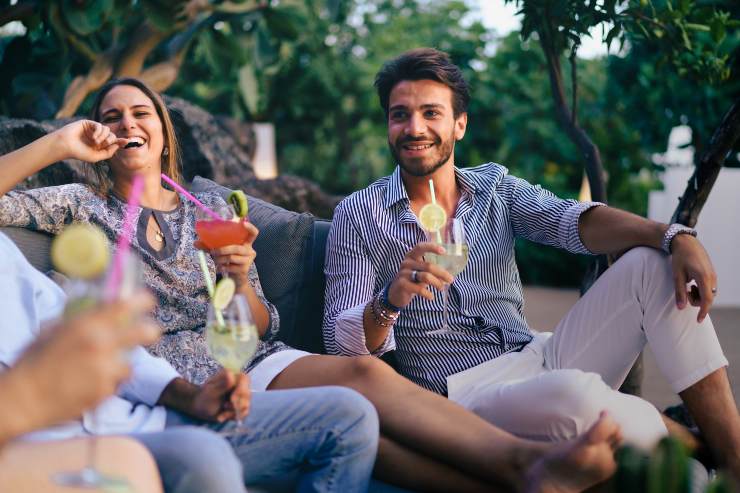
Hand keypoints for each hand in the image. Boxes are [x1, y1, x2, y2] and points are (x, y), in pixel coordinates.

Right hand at [9, 291, 158, 429]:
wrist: (23, 399)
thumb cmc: (33, 363)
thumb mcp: (53, 331)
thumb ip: (79, 319)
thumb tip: (99, 308)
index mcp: (86, 325)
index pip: (125, 305)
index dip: (141, 301)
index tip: (148, 302)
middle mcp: (101, 345)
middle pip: (145, 332)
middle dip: (150, 331)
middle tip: (149, 332)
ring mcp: (106, 369)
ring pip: (130, 363)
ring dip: (120, 365)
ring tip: (97, 369)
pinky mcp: (106, 391)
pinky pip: (116, 383)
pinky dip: (107, 383)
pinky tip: (87, 384)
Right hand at [55, 120, 126, 163]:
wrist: (65, 145)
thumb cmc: (78, 152)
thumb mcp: (96, 156)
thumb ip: (108, 153)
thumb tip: (117, 145)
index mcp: (100, 145)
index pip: (113, 142)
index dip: (121, 141)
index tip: (128, 141)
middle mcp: (98, 137)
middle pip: (112, 135)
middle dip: (110, 140)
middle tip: (103, 144)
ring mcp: (93, 130)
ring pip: (107, 129)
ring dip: (104, 136)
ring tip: (96, 142)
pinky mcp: (88, 123)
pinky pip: (100, 125)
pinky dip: (99, 131)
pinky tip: (94, 137)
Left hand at [190, 370, 250, 422]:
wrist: (199, 408)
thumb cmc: (203, 398)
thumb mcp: (211, 392)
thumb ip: (221, 385)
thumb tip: (231, 375)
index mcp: (230, 376)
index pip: (244, 380)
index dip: (241, 390)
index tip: (232, 399)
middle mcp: (237, 384)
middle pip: (247, 393)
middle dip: (237, 404)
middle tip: (225, 407)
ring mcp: (240, 395)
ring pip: (246, 405)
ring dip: (232, 412)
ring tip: (220, 414)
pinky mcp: (240, 405)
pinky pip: (243, 412)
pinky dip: (232, 417)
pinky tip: (222, 417)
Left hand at [196, 222, 258, 288]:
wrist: (235, 278)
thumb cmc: (228, 260)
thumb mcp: (220, 251)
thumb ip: (209, 246)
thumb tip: (195, 243)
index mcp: (246, 242)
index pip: (253, 233)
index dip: (250, 227)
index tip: (243, 223)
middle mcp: (250, 250)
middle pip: (237, 247)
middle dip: (222, 250)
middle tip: (212, 251)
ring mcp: (248, 260)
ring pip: (232, 257)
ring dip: (220, 259)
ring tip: (215, 260)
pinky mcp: (244, 269)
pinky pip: (230, 267)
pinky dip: (222, 267)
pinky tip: (219, 268)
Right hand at [387, 242, 453, 308]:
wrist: (395, 294)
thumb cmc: (412, 281)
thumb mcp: (420, 272)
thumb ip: (431, 270)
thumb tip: (449, 274)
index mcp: (411, 256)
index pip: (421, 247)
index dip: (432, 247)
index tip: (444, 251)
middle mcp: (407, 262)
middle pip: (428, 266)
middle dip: (442, 273)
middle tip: (451, 280)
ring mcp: (403, 273)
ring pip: (425, 277)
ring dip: (437, 283)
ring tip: (441, 288)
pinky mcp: (402, 284)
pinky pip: (419, 288)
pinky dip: (428, 293)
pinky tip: (431, 297)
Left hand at [670, 234, 716, 321]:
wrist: (686, 242)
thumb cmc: (680, 258)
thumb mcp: (677, 275)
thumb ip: (679, 292)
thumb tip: (681, 308)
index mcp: (703, 277)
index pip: (706, 300)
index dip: (703, 312)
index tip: (698, 321)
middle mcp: (712, 277)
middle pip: (708, 298)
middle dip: (696, 301)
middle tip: (686, 291)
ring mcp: (713, 275)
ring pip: (709, 294)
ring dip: (699, 295)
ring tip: (688, 287)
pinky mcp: (712, 273)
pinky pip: (709, 287)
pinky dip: (701, 290)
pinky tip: (692, 284)